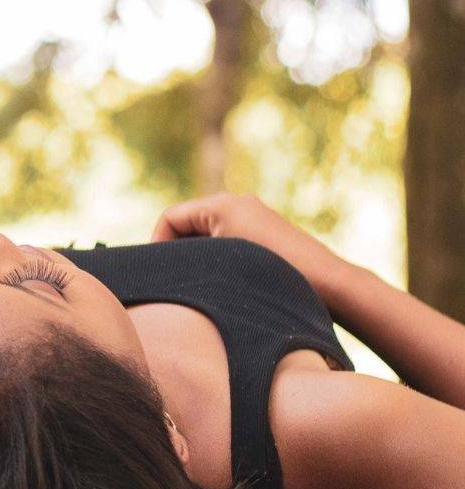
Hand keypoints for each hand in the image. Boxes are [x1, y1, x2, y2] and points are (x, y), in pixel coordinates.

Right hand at [153, 194, 364, 298]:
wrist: (333, 285)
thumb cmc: (278, 276)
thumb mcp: (221, 268)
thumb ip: (187, 263)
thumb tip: (162, 271)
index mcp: (222, 204)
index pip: (169, 217)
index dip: (156, 244)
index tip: (158, 274)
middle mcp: (238, 202)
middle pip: (187, 223)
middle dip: (176, 252)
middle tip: (174, 281)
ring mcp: (255, 216)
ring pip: (207, 234)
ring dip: (198, 257)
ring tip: (199, 284)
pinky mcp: (267, 232)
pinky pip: (227, 240)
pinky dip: (217, 258)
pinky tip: (224, 283)